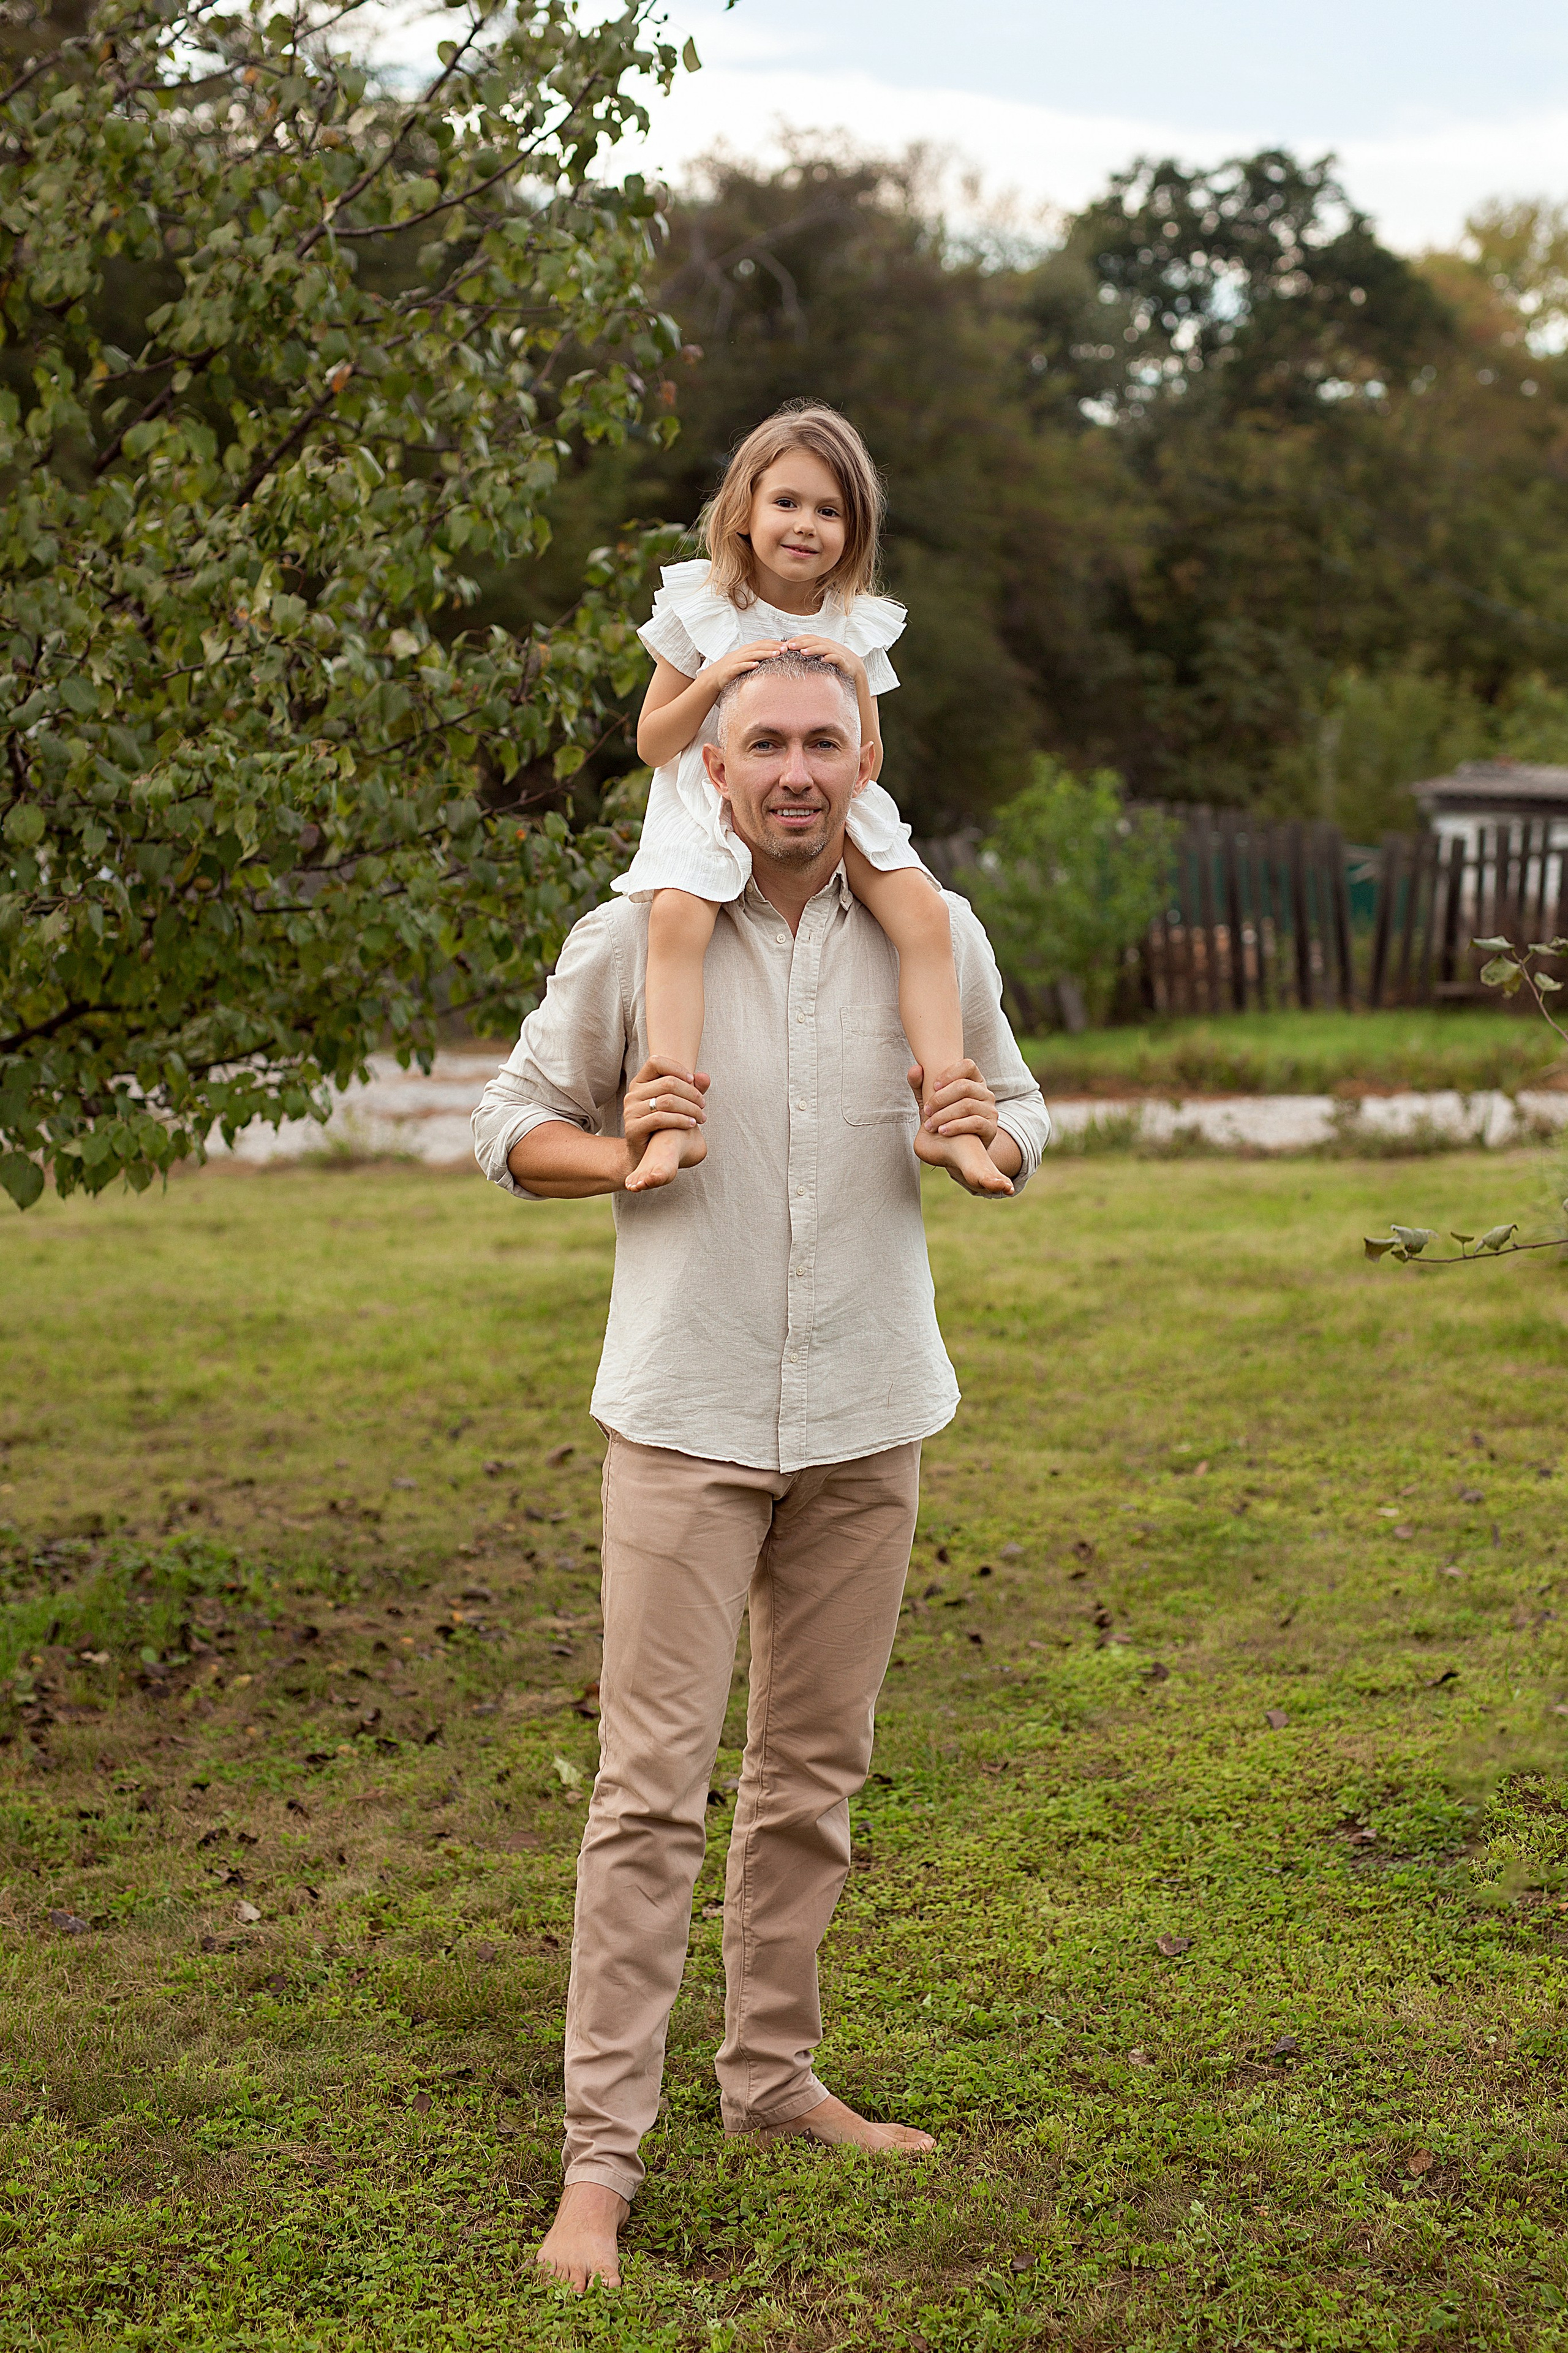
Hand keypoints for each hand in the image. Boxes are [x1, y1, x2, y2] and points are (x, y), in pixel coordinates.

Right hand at [624, 1054, 708, 1167]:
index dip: (677, 1068)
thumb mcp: (677, 1104)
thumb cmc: (663, 1126)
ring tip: (701, 1117)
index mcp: (640, 1083)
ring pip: (667, 1101)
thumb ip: (691, 1088)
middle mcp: (632, 1094)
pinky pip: (661, 1119)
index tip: (692, 1081)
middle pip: (668, 1083)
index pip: (656, 1062)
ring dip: (690, 1108)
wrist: (646, 1154)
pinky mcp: (633, 1128)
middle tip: (703, 1104)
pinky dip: (681, 1120)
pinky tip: (692, 1125)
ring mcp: (631, 1111)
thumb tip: (704, 1076)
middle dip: (691, 1093)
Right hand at [709, 639, 787, 689]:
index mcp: (749, 649)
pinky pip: (741, 666)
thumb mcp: (749, 661)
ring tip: (776, 655)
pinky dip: (748, 665)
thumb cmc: (735, 667)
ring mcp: (738, 660)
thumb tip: (776, 657)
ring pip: (753, 654)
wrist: (716, 675)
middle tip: (786, 649)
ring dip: (765, 654)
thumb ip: (760, 658)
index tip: (789, 645)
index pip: (764, 643)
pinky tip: (756, 665)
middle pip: (761, 647)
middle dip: (774, 647)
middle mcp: (744, 652)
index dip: (776, 643)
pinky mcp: (732, 669)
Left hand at [778, 634, 866, 689]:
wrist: (855, 667)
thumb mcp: (822, 655)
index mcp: (822, 642)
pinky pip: (836, 658)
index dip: (797, 640)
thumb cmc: (835, 661)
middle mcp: (828, 645)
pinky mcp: (843, 660)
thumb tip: (794, 654)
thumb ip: (811, 653)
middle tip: (789, 646)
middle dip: (801, 643)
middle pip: (813, 641)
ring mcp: (836, 652)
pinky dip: (830, 658)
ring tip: (803, 652)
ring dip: (813, 649)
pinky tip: (823, 660)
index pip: (808, 638)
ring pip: (823, 648)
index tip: (785, 644)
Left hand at [905, 1058, 1021, 1192]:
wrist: (959, 1150)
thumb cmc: (944, 1119)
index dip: (950, 1073)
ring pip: (967, 1105)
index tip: (934, 1086)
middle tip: (926, 1111)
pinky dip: (955, 1126)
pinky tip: (942, 1131)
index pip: (967, 1065)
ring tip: (930, 1125)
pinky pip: (975, 1122)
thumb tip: (915, 1069)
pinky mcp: (991, 1128)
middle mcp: (985, 1093)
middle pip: (964, 1086)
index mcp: (974, 1081)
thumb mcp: (930, 1102)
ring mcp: (990, 1110)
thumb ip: (920, 1085)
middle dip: (941, 1099)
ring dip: (944, 1115)